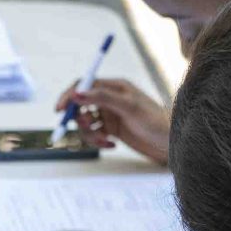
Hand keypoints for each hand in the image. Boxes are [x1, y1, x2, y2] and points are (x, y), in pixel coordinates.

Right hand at [55, 79, 169, 162]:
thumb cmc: (155, 121)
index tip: (60, 110)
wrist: (170, 144)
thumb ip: (102, 98)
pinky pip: (94, 134)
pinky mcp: (111, 130)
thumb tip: (77, 93)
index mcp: (115, 87)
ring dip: (90, 134)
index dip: (70, 96)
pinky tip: (112, 145)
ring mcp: (110, 115)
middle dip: (78, 117)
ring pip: (86, 123)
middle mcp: (110, 99)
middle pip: (81, 104)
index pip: (85, 85)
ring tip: (104, 141)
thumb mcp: (129, 107)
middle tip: (82, 127)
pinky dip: (98, 141)